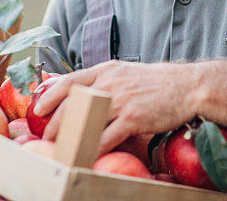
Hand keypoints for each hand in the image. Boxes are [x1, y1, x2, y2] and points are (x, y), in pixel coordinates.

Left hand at [32, 59, 205, 155]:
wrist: (188, 86)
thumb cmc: (158, 83)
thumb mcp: (127, 73)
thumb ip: (106, 81)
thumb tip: (85, 92)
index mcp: (107, 70)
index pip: (69, 80)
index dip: (49, 95)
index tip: (38, 108)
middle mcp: (110, 82)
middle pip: (72, 104)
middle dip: (55, 123)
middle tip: (47, 137)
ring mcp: (121, 100)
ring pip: (85, 121)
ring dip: (70, 137)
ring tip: (62, 148)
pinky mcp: (133, 118)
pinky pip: (106, 138)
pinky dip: (94, 149)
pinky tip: (88, 156)